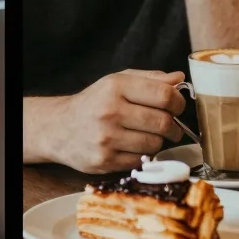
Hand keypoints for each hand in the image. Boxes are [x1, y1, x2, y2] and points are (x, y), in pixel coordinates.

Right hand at [38, 70, 186, 173]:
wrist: (59, 128)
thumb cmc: (94, 102)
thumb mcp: (117, 82)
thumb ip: (150, 78)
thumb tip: (179, 78)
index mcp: (115, 87)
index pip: (164, 94)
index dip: (178, 102)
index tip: (177, 107)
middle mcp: (110, 111)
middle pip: (163, 122)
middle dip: (173, 126)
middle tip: (170, 126)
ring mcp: (106, 138)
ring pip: (154, 143)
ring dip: (157, 141)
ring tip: (147, 135)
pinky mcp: (105, 160)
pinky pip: (140, 160)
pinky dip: (142, 154)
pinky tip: (132, 146)